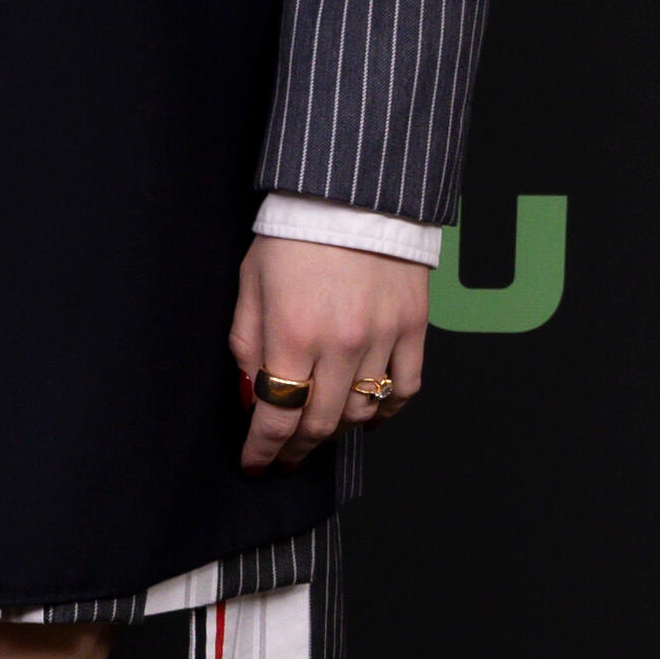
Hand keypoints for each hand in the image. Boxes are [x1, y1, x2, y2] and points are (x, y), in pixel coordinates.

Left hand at [229, 236, 427, 472]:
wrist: (351, 193)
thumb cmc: (294, 233)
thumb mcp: (250, 281)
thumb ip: (247, 342)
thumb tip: (251, 394)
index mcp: (292, 333)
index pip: (276, 418)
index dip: (263, 450)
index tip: (254, 465)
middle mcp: (339, 345)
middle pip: (318, 425)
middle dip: (295, 450)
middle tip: (284, 458)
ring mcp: (381, 339)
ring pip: (361, 414)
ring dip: (336, 432)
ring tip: (319, 431)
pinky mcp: (413, 328)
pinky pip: (403, 390)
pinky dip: (386, 412)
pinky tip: (368, 415)